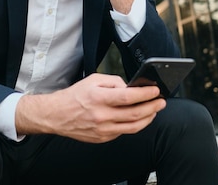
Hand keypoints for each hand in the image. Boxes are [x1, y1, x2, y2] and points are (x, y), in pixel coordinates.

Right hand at [15, 73, 165, 142]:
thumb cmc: (74, 96)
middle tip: (160, 102)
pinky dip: (134, 125)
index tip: (155, 91)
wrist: (57, 115)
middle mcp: (101, 115)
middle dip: (152, 107)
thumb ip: (114, 81)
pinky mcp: (103, 138)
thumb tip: (130, 87)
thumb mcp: (93, 80)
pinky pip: (124, 132)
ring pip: (133, 127)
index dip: (146, 94)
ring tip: (154, 111)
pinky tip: (138, 118)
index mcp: (99, 97)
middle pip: (135, 114)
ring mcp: (103, 129)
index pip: (128, 97)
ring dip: (148, 118)